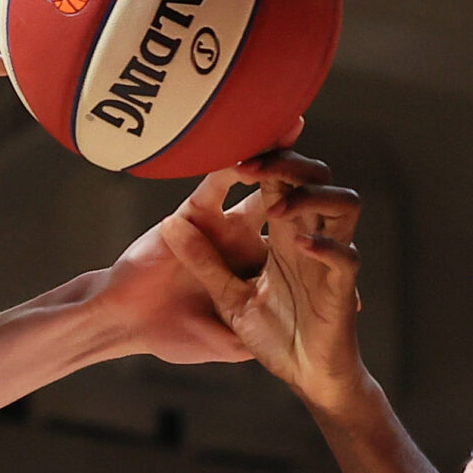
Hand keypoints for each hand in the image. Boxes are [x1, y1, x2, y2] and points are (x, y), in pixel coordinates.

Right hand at [90, 123, 309, 367]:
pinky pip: (214, 185)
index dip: (321, 225)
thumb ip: (269, 329)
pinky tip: (256, 155)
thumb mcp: (230, 341)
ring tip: (296, 131)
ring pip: (254, 181)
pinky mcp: (191, 217)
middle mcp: (241, 237)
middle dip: (305, 180)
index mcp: (255, 264)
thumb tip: (307, 338)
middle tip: (322, 169)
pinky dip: (233, 169)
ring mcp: (218, 224)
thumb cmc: (176, 335)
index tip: (340, 222)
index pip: (298, 235)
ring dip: (275, 159)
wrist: (131, 327)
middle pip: (283, 198)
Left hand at [158, 144, 363, 402]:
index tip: (238, 150)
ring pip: (344, 205)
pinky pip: (345, 257)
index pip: (280, 181)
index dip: (266, 157)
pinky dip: (327, 247)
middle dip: (292, 164)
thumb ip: (203, 260)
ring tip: (279, 207)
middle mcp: (310, 239)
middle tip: (258, 165)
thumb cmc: (273, 338)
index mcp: (283, 236)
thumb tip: (170, 222)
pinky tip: (300, 246)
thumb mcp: (225, 296)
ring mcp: (330, 260)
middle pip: (315, 180)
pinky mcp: (341, 290)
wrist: (303, 378)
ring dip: (314, 197)